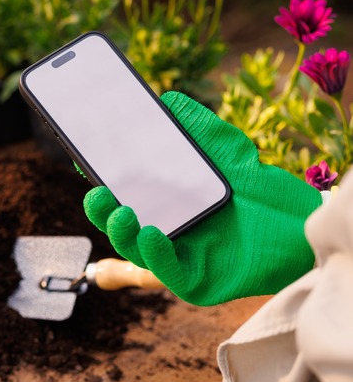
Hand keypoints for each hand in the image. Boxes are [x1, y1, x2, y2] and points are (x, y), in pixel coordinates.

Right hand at [83, 91, 320, 305]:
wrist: (298, 221)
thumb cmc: (253, 185)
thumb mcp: (221, 147)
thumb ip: (193, 124)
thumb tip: (164, 100)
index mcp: (159, 200)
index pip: (120, 191)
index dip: (101, 178)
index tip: (84, 158)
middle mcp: (160, 228)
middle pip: (118, 221)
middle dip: (101, 209)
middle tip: (95, 191)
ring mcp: (175, 256)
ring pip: (135, 248)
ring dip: (121, 231)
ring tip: (120, 212)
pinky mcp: (194, 280)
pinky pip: (167, 271)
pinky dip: (155, 253)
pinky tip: (152, 233)